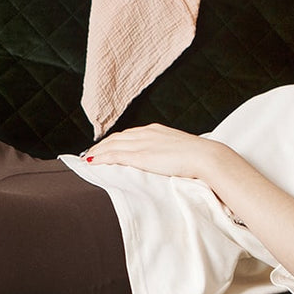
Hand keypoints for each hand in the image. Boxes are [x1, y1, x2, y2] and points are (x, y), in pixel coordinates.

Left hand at [83, 124, 233, 179]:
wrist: (205, 157)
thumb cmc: (199, 157)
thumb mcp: (181, 149)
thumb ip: (169, 151)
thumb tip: (169, 160)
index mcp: (156, 130)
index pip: (129, 134)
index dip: (115, 141)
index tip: (107, 147)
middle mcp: (146, 133)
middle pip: (117, 138)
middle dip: (102, 145)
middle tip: (91, 154)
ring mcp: (142, 144)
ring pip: (112, 145)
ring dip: (98, 151)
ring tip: (87, 159)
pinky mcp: (141, 156)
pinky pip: (115, 155)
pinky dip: (101, 158)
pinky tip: (92, 162)